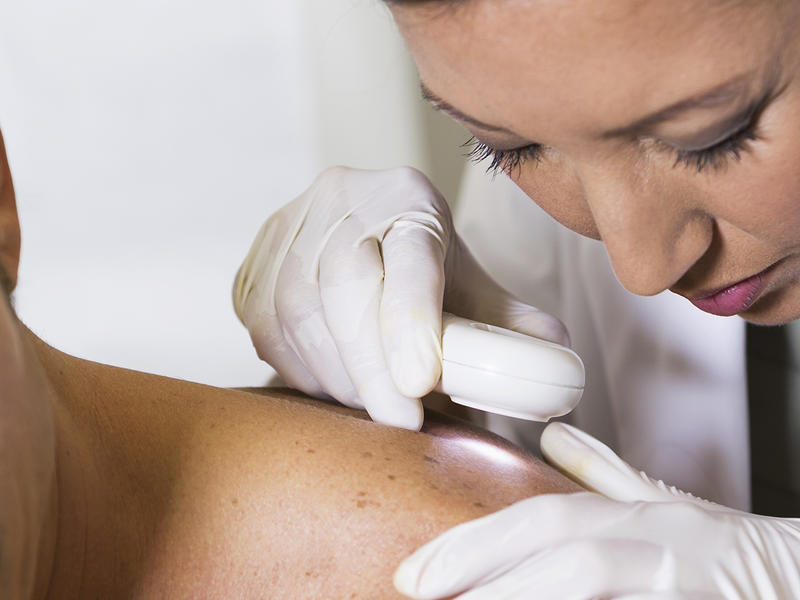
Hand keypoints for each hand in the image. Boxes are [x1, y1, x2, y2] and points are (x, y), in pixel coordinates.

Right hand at [233, 167, 566, 429]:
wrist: (363, 239)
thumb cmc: (427, 273)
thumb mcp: (476, 291)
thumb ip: (512, 327)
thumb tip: (553, 373)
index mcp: (409, 197)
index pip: (411, 252)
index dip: (412, 316)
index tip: (421, 382)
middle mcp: (342, 200)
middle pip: (346, 282)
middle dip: (371, 364)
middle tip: (402, 422)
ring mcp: (287, 231)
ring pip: (299, 315)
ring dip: (340, 377)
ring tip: (376, 407)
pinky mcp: (252, 268)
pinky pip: (267, 333)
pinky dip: (304, 373)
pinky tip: (337, 384)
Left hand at [394, 422, 799, 598]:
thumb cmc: (733, 557)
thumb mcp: (667, 511)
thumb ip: (606, 477)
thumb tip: (551, 437)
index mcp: (643, 517)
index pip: (545, 517)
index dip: (477, 541)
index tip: (417, 571)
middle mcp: (663, 544)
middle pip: (565, 547)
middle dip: (485, 565)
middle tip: (416, 585)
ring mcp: (685, 583)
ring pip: (593, 576)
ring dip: (525, 592)